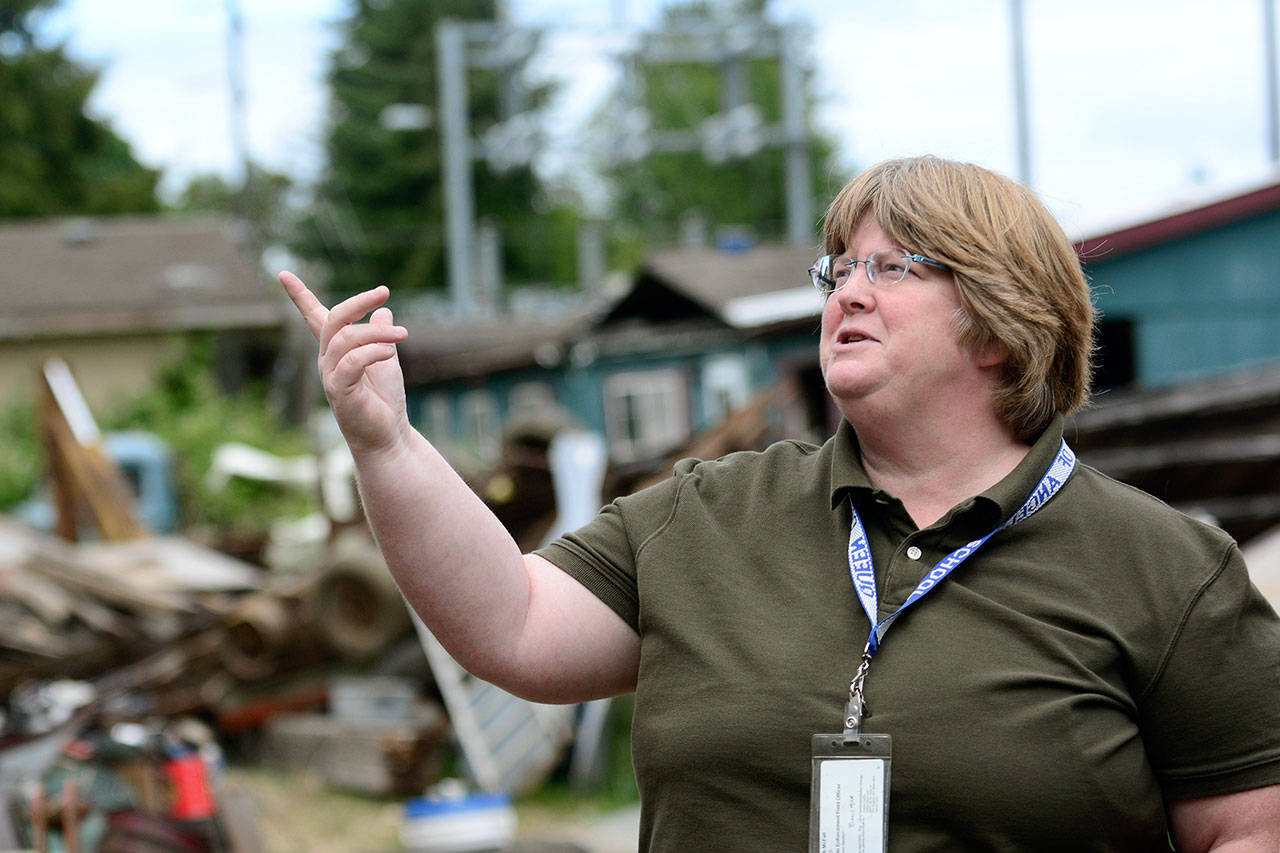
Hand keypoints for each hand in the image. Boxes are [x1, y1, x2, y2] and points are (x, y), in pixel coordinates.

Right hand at [279, 271, 410, 455]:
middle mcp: (327, 360)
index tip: (283, 274)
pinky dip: (373, 351)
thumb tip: (384, 310)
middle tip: (384, 291)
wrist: (388, 436)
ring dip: (378, 332)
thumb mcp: (386, 360)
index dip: (300, 296)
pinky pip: (352, 361)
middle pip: (334, 319)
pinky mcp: (339, 391)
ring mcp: (331, 375)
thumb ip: (381, 335)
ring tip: (403, 335)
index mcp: (336, 351)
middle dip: (358, 302)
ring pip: (347, 338)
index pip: (315, 318)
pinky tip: (390, 351)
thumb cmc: (385, 401)